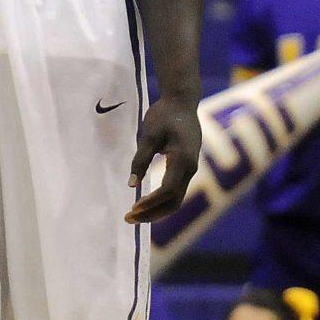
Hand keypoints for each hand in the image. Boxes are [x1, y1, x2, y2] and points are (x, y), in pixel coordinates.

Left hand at [125, 96, 200, 223]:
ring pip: (176, 199)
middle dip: (152, 214)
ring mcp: (191, 168)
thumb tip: (132, 186)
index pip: (167, 190)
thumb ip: (141, 159)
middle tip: (128, 219)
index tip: (132, 208)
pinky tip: (147, 204)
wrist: (183, 101)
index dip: (150, 202)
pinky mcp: (187, 167)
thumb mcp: (149, 134)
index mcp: (182, 159)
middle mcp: (190, 167)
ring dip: (156, 210)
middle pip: (174, 201)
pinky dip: (162, 201)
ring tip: (134, 215)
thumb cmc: (165, 114)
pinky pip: (177, 190)